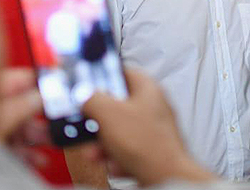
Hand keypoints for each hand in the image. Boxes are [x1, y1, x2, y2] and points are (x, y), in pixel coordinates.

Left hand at [0, 67, 49, 167]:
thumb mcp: (1, 120)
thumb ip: (23, 104)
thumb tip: (43, 94)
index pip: (23, 79)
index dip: (43, 85)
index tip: (61, 91)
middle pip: (22, 106)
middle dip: (40, 117)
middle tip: (56, 123)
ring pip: (18, 127)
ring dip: (36, 136)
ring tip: (48, 143)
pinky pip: (11, 144)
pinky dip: (26, 151)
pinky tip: (37, 158)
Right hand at [82, 68, 215, 186]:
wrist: (166, 177)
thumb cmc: (149, 144)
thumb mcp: (110, 115)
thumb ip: (93, 99)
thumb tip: (84, 93)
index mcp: (148, 88)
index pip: (123, 72)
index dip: (103, 77)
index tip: (87, 86)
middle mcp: (153, 106)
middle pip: (117, 106)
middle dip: (99, 121)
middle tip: (88, 126)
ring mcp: (153, 129)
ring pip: (119, 131)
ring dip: (103, 144)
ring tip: (97, 152)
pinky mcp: (151, 149)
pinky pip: (126, 150)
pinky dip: (117, 158)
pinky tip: (117, 163)